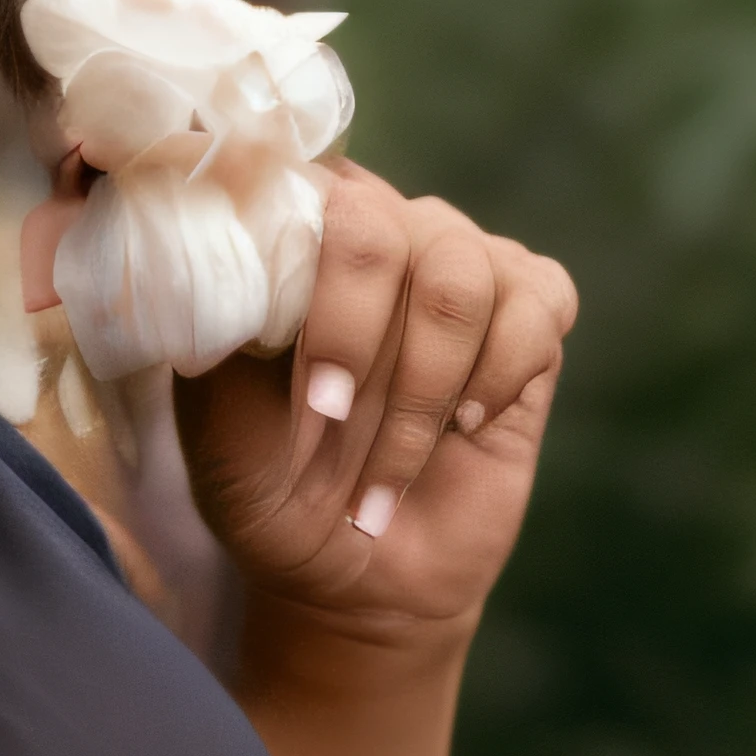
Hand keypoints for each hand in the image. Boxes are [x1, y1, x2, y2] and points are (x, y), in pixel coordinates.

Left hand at [174, 164, 577, 646]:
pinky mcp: (533, 314)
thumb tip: (237, 251)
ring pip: (461, 280)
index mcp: (298, 236)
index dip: (296, 274)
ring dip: (418, 389)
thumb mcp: (217, 411)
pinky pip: (538, 307)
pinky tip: (464, 425)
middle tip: (329, 417)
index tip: (295, 374)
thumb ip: (224, 320)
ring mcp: (463, 266)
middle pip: (384, 228)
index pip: (302, 188)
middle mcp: (385, 229)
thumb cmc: (269, 482)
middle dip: (354, 338)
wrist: (352, 568)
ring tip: (389, 461)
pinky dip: (496, 376)